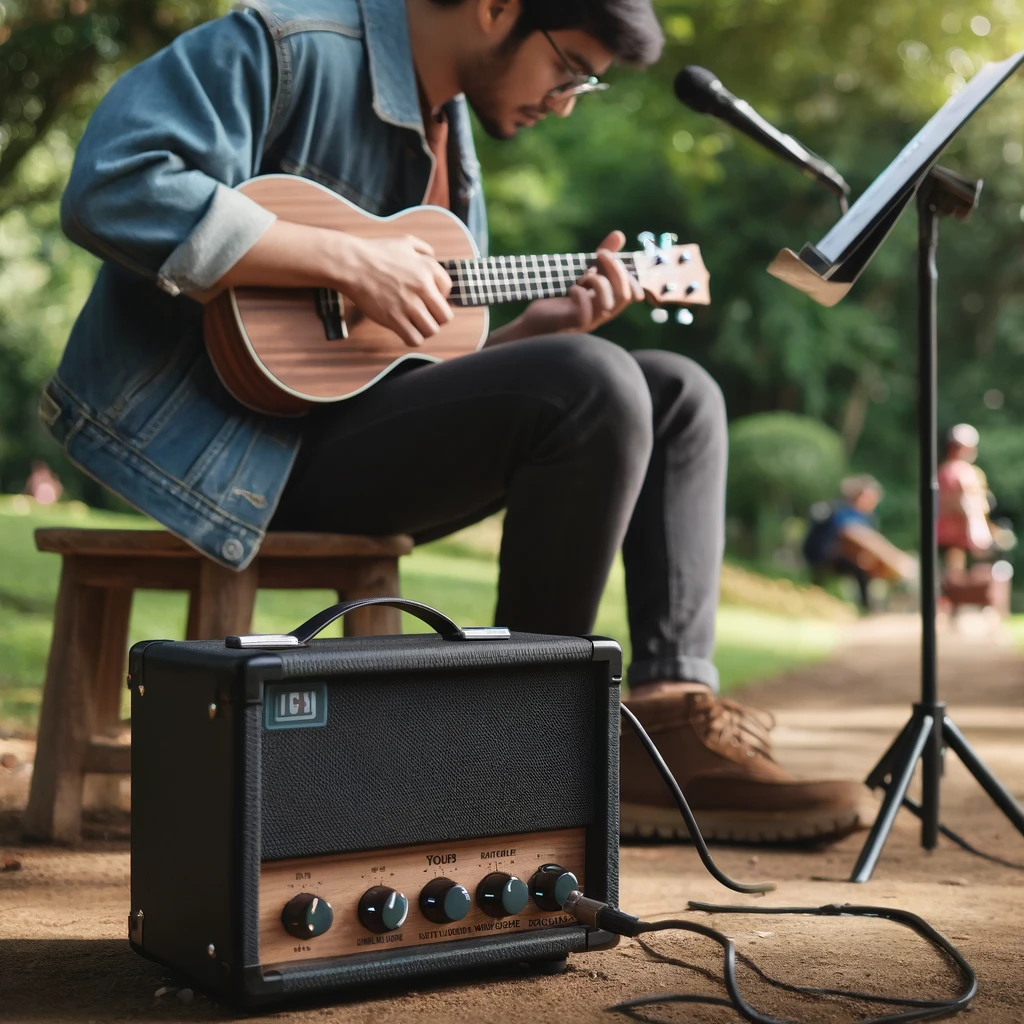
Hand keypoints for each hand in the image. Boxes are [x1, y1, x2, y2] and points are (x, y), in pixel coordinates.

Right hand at [334, 234, 452, 346]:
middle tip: (424, 315)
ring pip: (431, 330)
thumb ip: (424, 249)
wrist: (351, 264)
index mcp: (427, 268)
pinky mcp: (394, 319)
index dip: (438, 295)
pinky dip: (412, 338)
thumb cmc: (375, 252)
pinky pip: (415, 339)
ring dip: (424, 330)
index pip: (447, 290)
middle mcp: (422, 287)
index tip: (426, 297)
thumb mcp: (405, 242)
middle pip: (444, 316)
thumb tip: (434, 256)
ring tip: (414, 324)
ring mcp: (409, 304)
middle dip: (436, 318)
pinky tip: (405, 331)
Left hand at [520, 230, 643, 336]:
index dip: (627, 273)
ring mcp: (588, 321)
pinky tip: (570, 289)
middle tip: (600, 254)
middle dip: (616, 271)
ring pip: (608, 305)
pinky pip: (585, 313)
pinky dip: (580, 296)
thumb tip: (619, 234)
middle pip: (624, 296)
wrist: (533, 322)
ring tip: (583, 277)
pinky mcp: (571, 325)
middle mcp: (601, 313)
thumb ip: (600, 260)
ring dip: (598, 283)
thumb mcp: (581, 274)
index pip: (631, 292)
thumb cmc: (558, 298)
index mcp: (606, 302)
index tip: (606, 254)